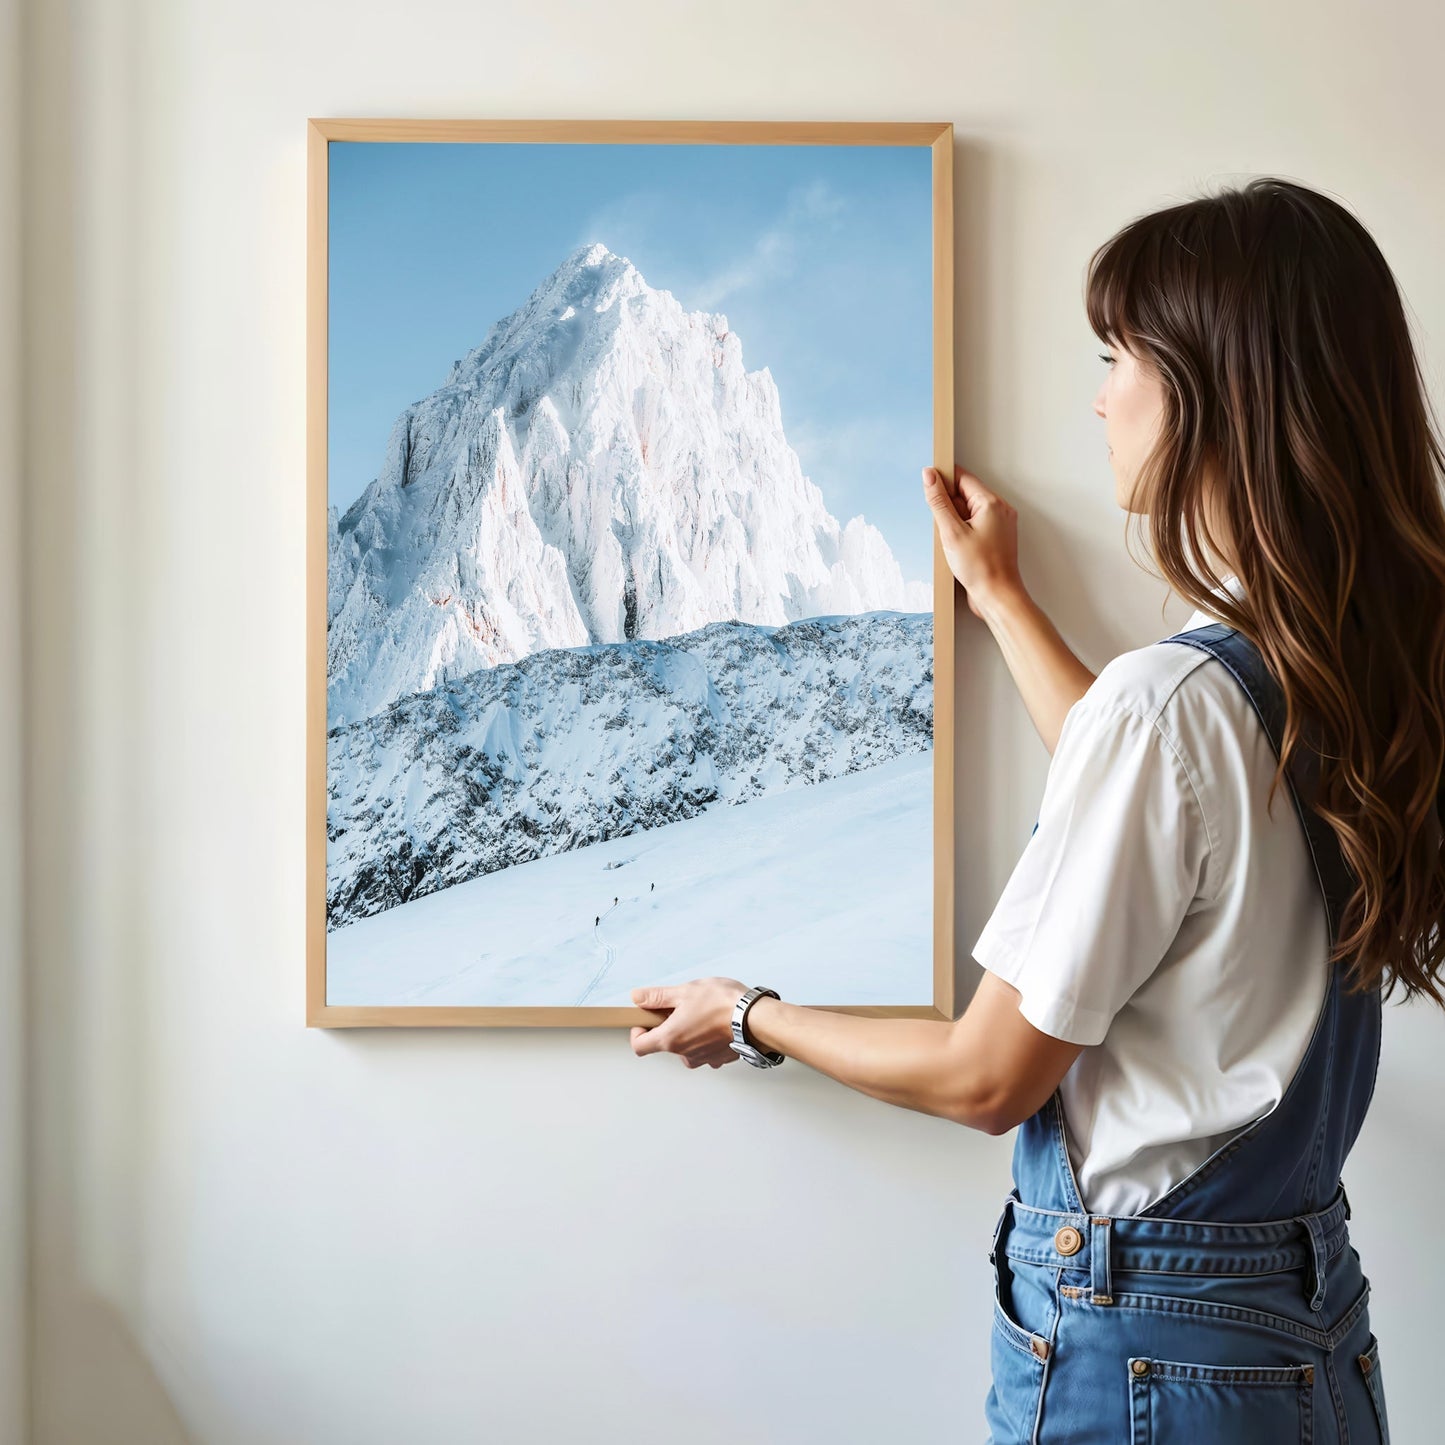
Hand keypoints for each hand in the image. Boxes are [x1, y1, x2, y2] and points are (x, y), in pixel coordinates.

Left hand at [629, 977, 749, 1067]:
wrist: (755, 1018)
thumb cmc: (722, 1004)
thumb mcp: (684, 992)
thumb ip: (657, 997)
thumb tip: (638, 998)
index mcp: (670, 1038)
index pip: (639, 1046)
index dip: (637, 1032)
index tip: (645, 1019)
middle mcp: (684, 1054)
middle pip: (665, 1044)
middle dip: (668, 1026)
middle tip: (680, 1007)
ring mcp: (703, 1059)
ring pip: (686, 1048)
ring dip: (688, 1033)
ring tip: (702, 1013)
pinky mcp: (720, 1058)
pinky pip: (705, 1050)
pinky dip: (706, 1038)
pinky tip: (716, 1022)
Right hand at [921, 464, 1025, 619]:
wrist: (997, 596)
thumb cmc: (980, 568)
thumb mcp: (951, 532)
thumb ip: (938, 501)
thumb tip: (929, 476)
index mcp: (991, 503)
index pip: (963, 478)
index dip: (944, 480)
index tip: (929, 486)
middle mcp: (1000, 510)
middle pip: (966, 494)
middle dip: (949, 507)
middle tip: (944, 528)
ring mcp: (1000, 524)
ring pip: (969, 511)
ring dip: (955, 521)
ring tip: (953, 542)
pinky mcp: (996, 537)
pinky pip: (975, 524)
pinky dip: (962, 531)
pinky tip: (958, 548)